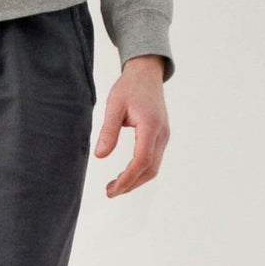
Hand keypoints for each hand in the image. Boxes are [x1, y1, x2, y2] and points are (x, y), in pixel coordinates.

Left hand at [93, 54, 169, 197]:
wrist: (146, 74)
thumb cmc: (129, 87)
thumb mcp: (114, 106)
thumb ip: (108, 131)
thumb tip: (100, 156)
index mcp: (150, 125)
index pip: (141, 161)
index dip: (127, 179)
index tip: (112, 188)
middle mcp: (161, 133)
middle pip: (150, 169)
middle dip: (130, 185)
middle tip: (110, 191)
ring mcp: (164, 136)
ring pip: (153, 168)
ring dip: (135, 180)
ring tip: (115, 186)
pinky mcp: (161, 137)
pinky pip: (154, 160)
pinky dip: (140, 172)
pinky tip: (126, 174)